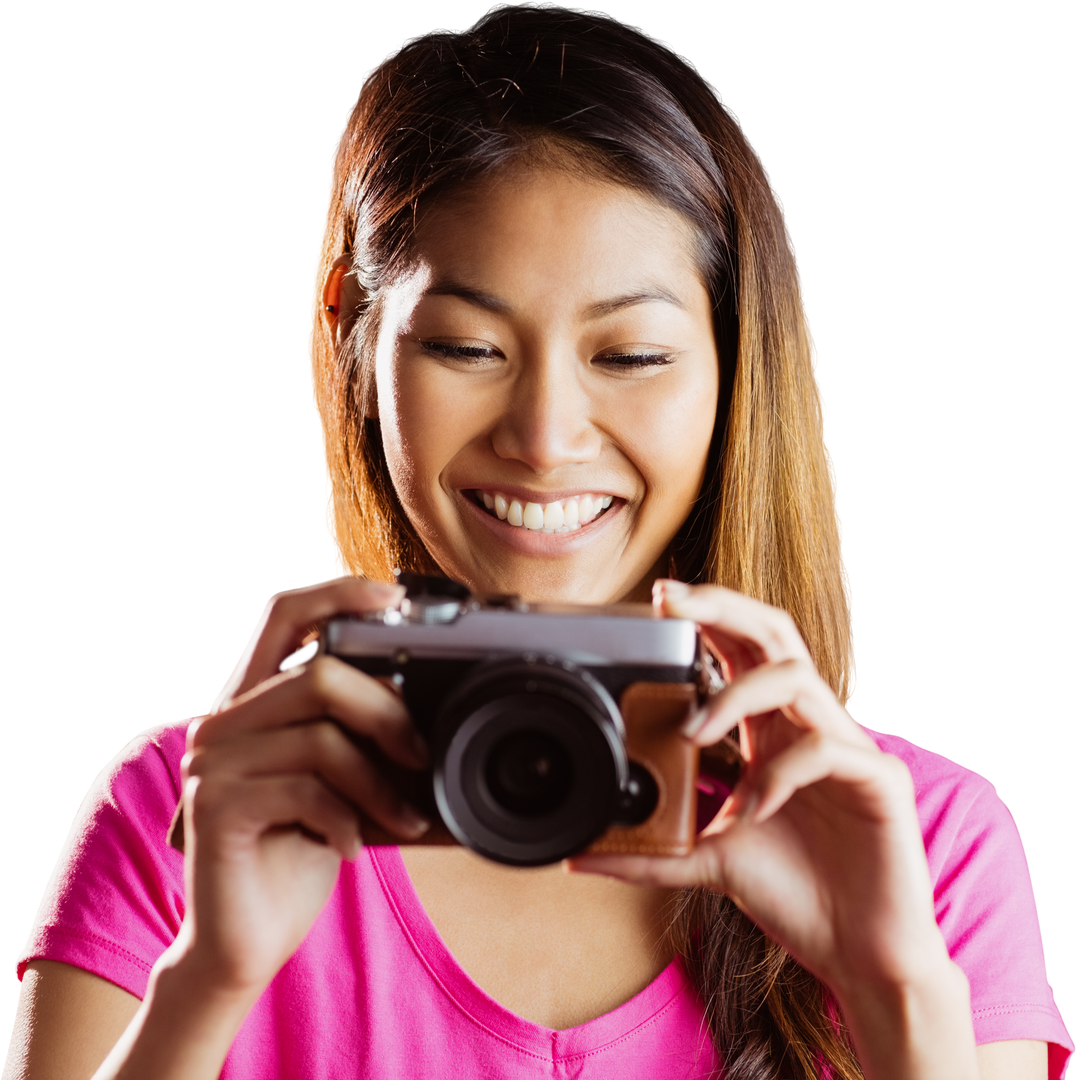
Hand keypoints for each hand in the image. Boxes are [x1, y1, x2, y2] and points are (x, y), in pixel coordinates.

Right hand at [174, 577, 430, 998]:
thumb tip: (439, 709)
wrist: (250, 938)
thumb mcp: (345, 780)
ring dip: (380, 783)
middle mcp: (223, 719)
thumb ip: (366, 735)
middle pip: (319, 673)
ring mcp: (211, 760)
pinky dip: (349, 818)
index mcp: (254, 699)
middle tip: (421, 758)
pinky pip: (306, 789)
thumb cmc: (305, 847)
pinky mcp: (214, 804)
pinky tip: (352, 845)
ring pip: (322, 735)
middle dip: (388, 714)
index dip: (338, 591)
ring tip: (403, 818)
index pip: (284, 613)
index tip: (396, 598)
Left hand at [568, 580, 949, 1002]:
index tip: (657, 601)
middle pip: (775, 634)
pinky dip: (781, 772)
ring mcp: (847, 748)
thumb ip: (650, 852)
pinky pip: (827, 748)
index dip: (706, 616)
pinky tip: (755, 810)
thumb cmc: (795, 894)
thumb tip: (580, 855)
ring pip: (797, 678)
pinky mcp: (880, 779)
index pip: (743, 649)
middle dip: (722, 607)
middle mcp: (809, 726)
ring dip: (738, 697)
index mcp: (773, 732)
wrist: (859, 952)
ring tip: (694, 733)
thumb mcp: (707, 862)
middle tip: (671, 601)